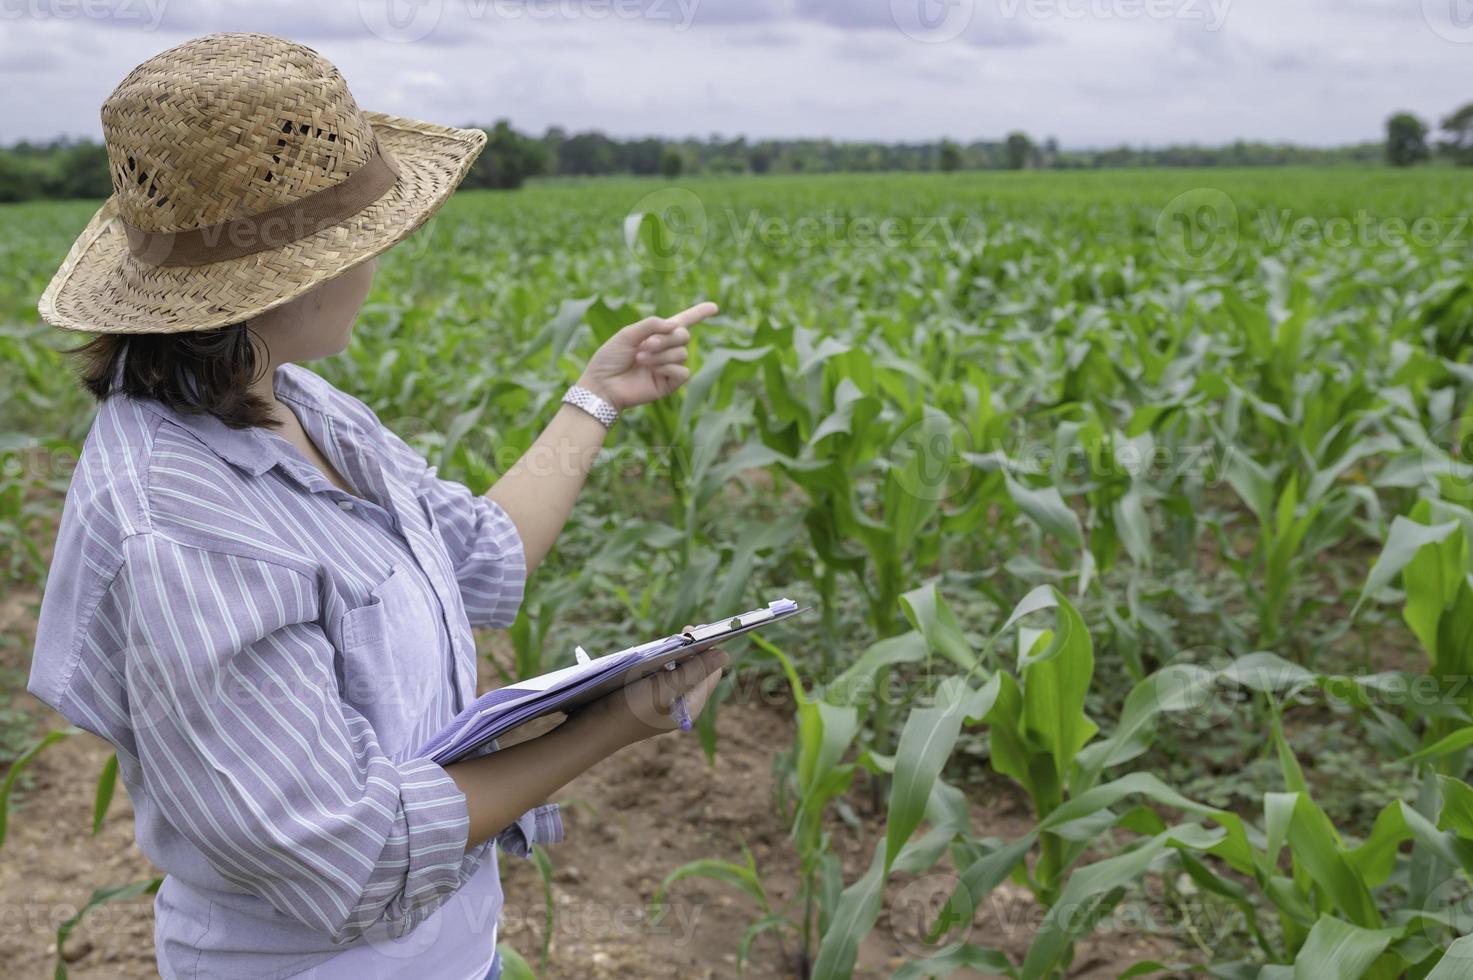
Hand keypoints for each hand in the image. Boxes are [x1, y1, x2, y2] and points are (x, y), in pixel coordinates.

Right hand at [566, 634, 726, 748]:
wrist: (591, 730)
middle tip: (682, 631)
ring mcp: (664, 703)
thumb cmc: (629, 709)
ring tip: (666, 642)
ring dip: (675, 655)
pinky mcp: (647, 700)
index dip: (709, 650)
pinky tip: (649, 657)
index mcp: (691, 705)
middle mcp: (681, 705)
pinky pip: (661, 677)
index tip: (697, 629)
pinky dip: (659, 664)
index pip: (711, 673)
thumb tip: (725, 655)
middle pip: (696, 671)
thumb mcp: (664, 687)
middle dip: (692, 651)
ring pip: (678, 672)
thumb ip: (694, 671)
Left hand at [577, 302, 718, 410]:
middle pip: (683, 335)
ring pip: (682, 353)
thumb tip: (675, 325)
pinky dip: (668, 367)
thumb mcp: (628, 334)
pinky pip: (683, 371)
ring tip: (640, 359)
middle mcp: (665, 350)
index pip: (683, 322)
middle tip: (646, 345)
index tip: (714, 307)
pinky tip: (652, 371)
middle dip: (666, 338)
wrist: (602, 384)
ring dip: (661, 354)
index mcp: (656, 335)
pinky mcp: (669, 384)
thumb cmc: (610, 358)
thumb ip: (651, 325)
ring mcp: (668, 367)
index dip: (699, 313)